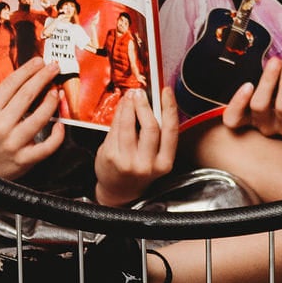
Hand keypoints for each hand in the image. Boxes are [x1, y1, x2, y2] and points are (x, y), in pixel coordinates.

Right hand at [0, 60, 66, 179]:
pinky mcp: (23, 161)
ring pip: (39, 118)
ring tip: (57, 91)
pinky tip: (61, 125)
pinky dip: (57, 135)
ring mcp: (12, 144)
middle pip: (26, 95)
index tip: (39, 61)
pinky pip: (46, 146)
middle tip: (54, 67)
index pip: (10, 84)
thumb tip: (29, 80)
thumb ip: (4, 101)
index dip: (27, 70)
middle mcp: (0, 126)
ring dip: (51, 102)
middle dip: (43, 77)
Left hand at [94, 87, 179, 206]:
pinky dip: (118, 115)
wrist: (119, 191)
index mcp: (164, 163)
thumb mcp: (155, 157)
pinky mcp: (111, 157)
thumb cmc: (139, 169)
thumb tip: (152, 101)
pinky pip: (115, 130)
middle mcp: (147, 164)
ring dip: (129, 106)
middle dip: (145, 105)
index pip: (170, 130)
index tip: (166, 91)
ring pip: (129, 126)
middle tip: (141, 93)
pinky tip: (121, 108)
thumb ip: (157, 134)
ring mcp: (127, 161)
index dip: (169, 107)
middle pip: (150, 127)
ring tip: (129, 97)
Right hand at [221, 56, 281, 136]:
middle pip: (259, 106)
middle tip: (275, 61)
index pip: (233, 119)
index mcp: (248, 117)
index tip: (248, 84)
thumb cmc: (279, 86)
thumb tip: (263, 55)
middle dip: (268, 80)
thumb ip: (260, 74)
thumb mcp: (266, 82)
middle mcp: (264, 126)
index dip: (237, 104)